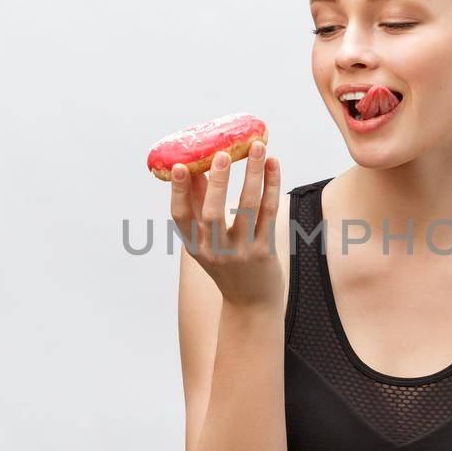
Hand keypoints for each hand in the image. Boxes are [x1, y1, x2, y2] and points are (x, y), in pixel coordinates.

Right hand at [168, 140, 282, 309]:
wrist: (250, 303)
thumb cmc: (227, 263)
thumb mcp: (207, 240)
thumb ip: (200, 205)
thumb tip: (196, 167)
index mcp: (194, 245)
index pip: (180, 217)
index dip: (177, 191)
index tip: (178, 165)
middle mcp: (215, 251)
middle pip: (213, 213)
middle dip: (218, 181)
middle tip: (223, 153)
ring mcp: (241, 252)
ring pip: (247, 208)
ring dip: (253, 174)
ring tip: (259, 148)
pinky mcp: (264, 251)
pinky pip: (269, 212)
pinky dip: (271, 185)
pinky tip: (274, 165)